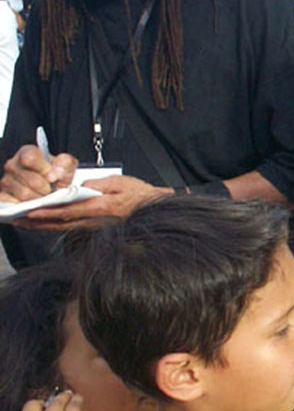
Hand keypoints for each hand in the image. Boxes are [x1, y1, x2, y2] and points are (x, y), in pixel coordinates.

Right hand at [0, 145, 76, 201]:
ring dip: (40, 198)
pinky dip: (27, 206)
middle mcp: (12, 165)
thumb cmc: (57, 173)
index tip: (53, 177)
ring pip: (24, 194)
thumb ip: (65, 164)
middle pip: (31, 181)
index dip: (44, 170)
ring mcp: (6, 181)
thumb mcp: (67, 164)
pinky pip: (14, 204)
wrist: (51, 186)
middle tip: (52, 190)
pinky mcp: (2, 195)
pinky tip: (34, 203)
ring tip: (45, 196)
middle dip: (47, 189)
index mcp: (27, 152)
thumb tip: (55, 174)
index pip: (30, 159)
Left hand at [19, 175, 171, 229]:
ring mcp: (97, 227)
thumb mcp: (119, 181)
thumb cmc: (140, 194)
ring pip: (65, 228)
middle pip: (62, 223)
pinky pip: (73, 228)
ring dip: (44, 226)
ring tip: (27, 224)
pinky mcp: (99, 228)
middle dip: (39, 223)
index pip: (69, 211)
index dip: (49, 213)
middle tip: (20, 221)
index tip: (32, 212)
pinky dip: (57, 226)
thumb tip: (77, 185)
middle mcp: (97, 221)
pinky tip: (48, 224)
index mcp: (101, 208)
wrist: (156, 208)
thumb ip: (97, 183)